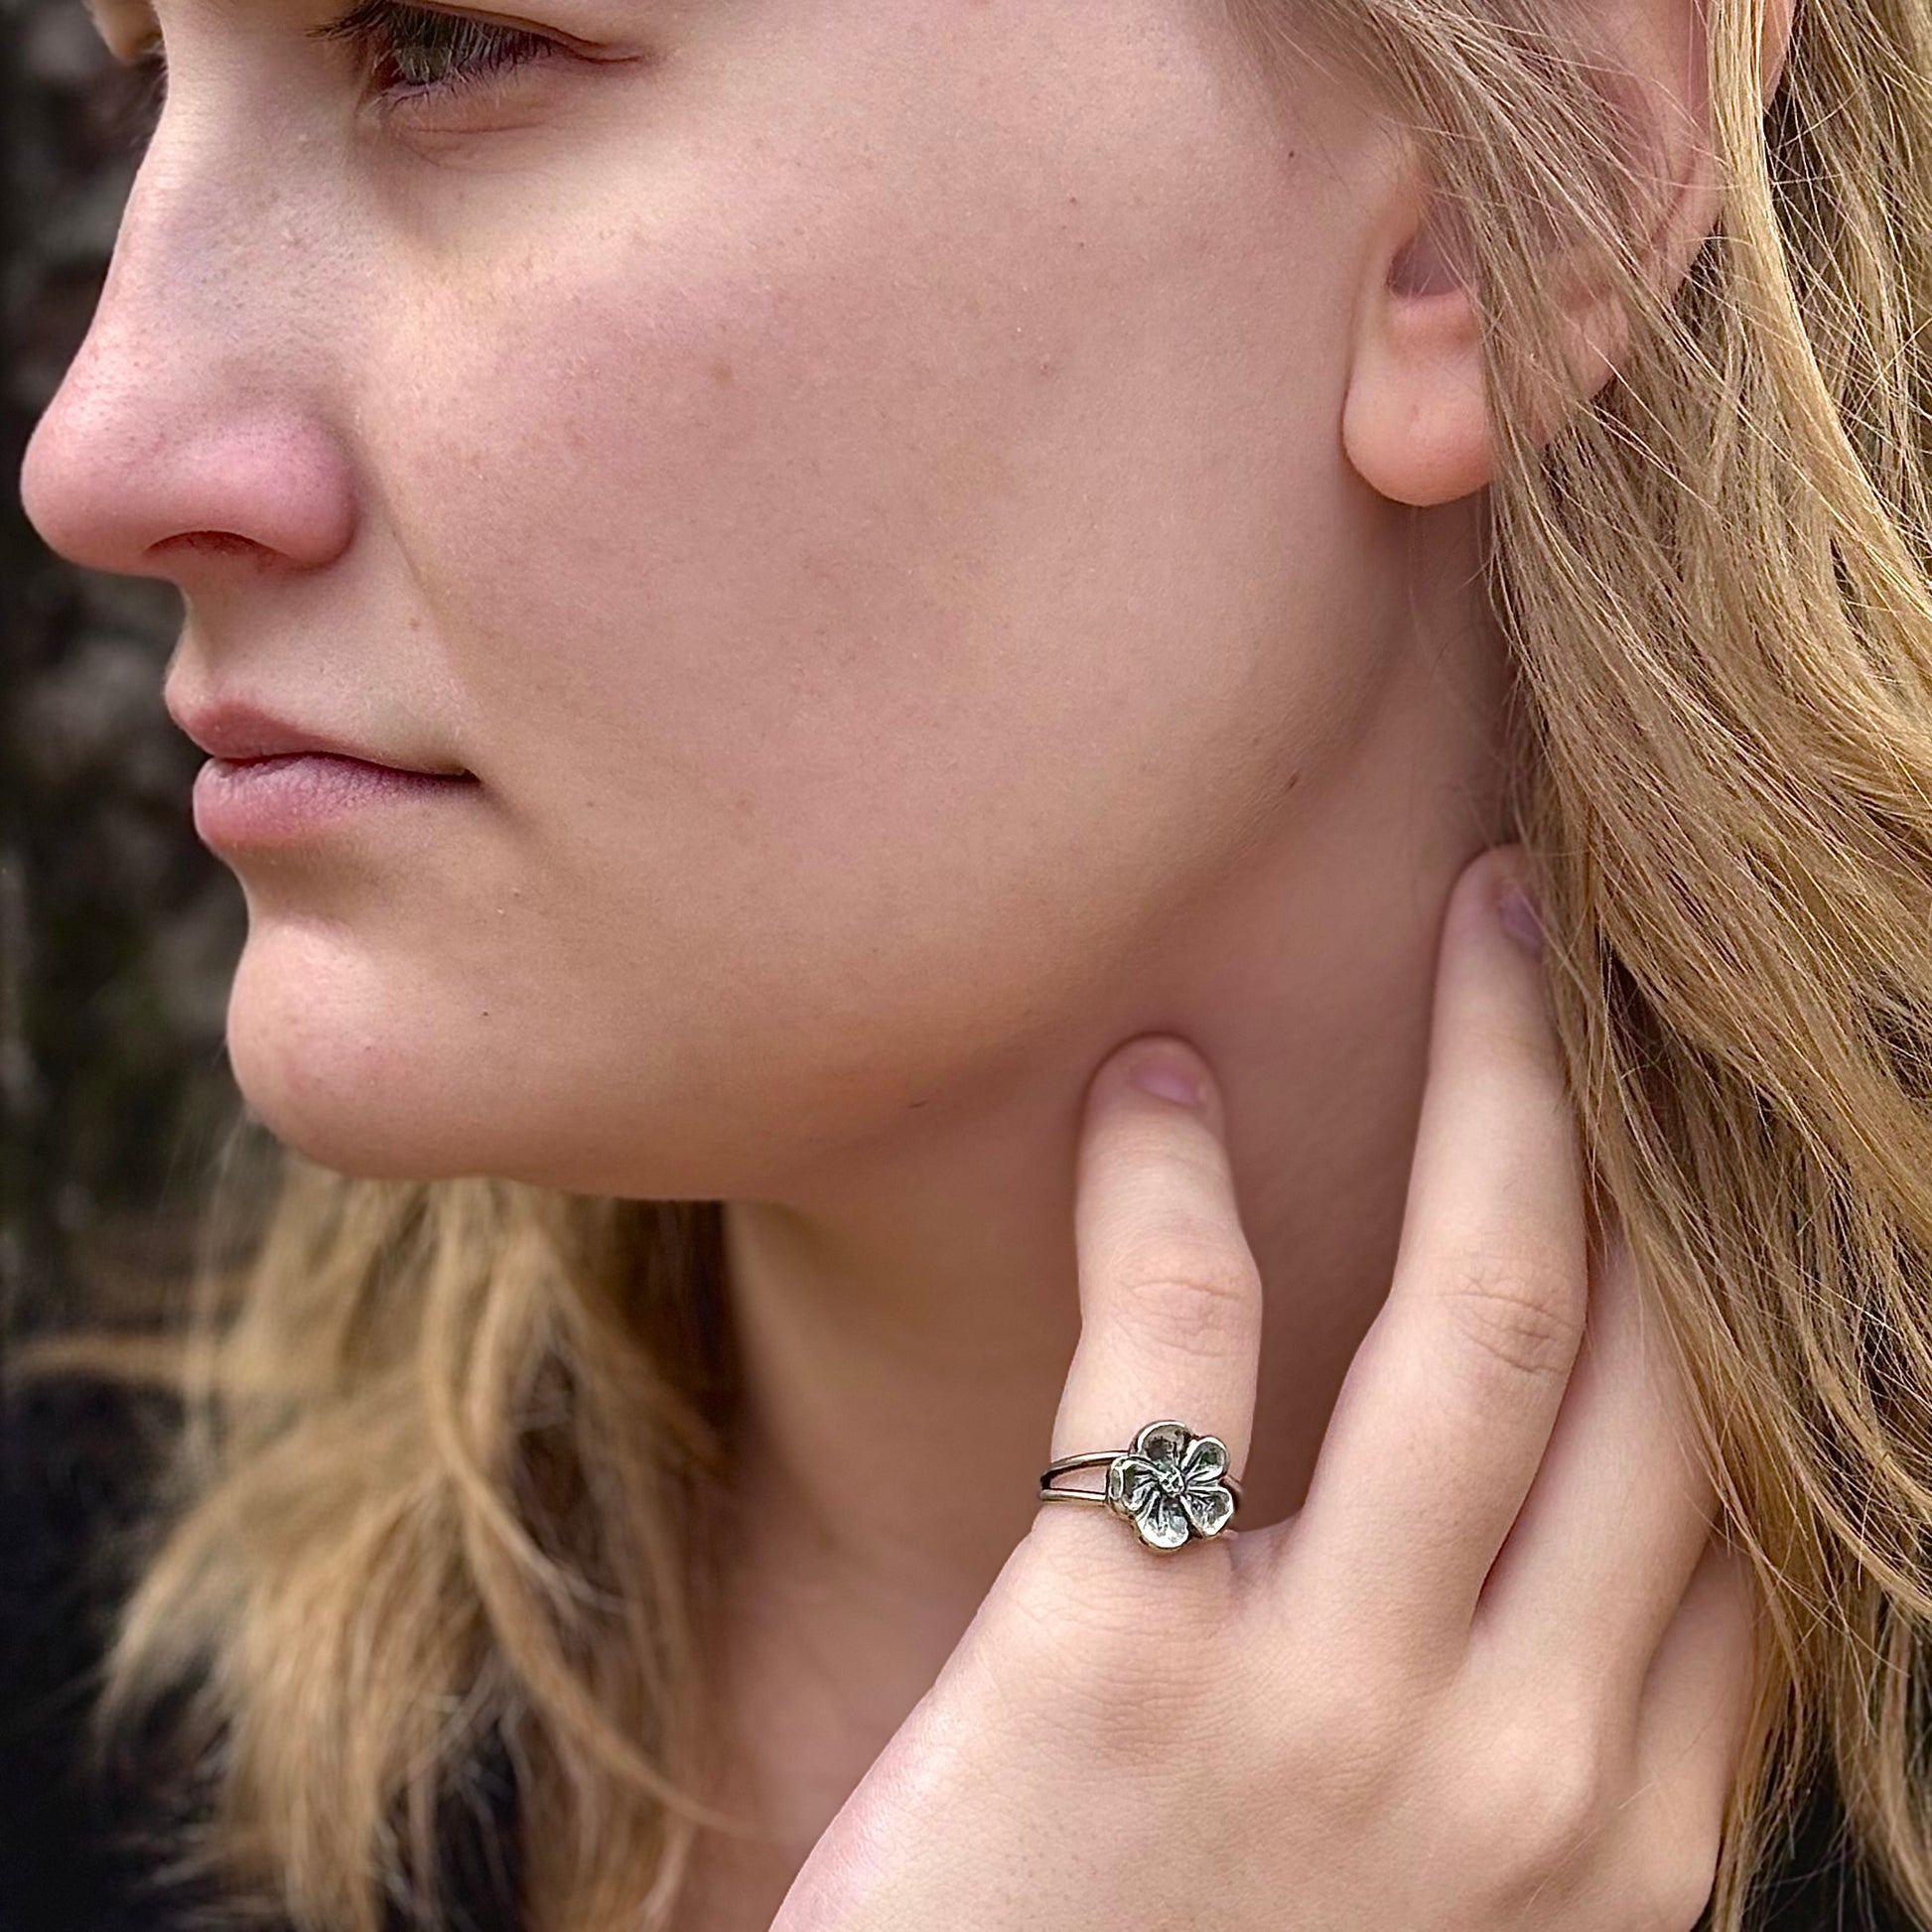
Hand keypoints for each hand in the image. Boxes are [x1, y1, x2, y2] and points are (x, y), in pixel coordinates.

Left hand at [767, 845, 1759, 1931]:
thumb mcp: (1434, 1908)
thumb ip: (1518, 1736)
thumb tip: (1565, 1524)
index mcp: (1617, 1838)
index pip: (1726, 1488)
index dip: (1703, 1264)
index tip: (1658, 1121)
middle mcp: (1525, 1770)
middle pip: (1638, 1357)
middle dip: (1631, 1122)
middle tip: (1581, 949)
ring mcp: (1332, 1715)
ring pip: (1477, 1317)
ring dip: (1497, 1082)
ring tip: (1481, 917)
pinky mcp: (1113, 1670)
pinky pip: (1177, 1356)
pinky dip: (1168, 1192)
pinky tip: (1150, 1079)